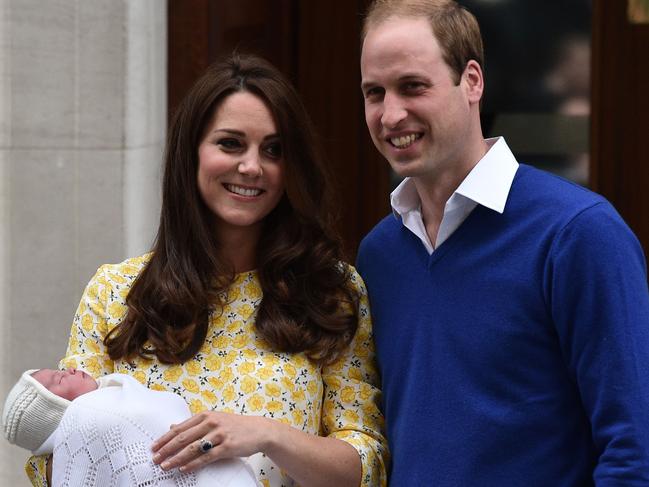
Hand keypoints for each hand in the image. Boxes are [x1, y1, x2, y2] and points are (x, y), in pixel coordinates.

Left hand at [151, 411, 274, 472]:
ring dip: (177, 458)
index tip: (154, 447)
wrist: (259, 430)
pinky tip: (184, 469)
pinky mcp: (227, 446)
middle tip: (155, 459)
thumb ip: (193, 424)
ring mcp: (219, 434)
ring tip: (166, 466)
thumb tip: (172, 426)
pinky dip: (193, 464)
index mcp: (205, 415)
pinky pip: (206, 457)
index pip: (180, 428)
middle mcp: (211, 422)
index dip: (165, 438)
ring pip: (193, 448)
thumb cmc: (235, 425)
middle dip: (167, 449)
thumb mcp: (214, 419)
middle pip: (183, 438)